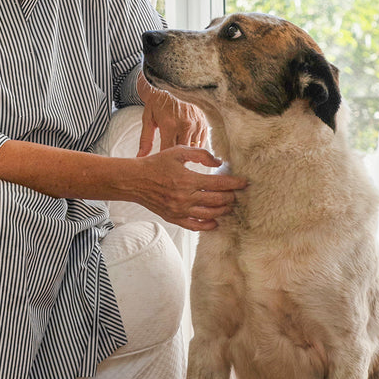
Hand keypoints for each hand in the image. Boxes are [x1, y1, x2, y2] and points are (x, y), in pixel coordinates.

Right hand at [130, 146, 246, 230]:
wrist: (135, 181)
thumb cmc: (156, 164)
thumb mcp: (178, 152)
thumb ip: (200, 154)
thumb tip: (218, 162)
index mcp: (188, 179)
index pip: (219, 184)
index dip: (234, 184)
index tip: (244, 183)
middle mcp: (185, 197)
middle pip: (217, 200)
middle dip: (231, 197)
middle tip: (237, 194)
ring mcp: (180, 210)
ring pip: (209, 214)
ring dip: (222, 211)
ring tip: (229, 206)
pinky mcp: (174, 218)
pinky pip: (195, 226)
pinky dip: (207, 225)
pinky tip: (215, 222)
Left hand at [137, 72, 207, 155]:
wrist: (173, 84)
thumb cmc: (158, 102)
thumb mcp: (148, 119)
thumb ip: (145, 140)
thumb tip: (140, 157)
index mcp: (170, 125)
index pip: (168, 152)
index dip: (164, 160)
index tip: (161, 162)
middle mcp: (186, 125)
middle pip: (183, 154)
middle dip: (176, 159)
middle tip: (170, 161)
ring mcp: (197, 125)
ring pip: (193, 150)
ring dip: (187, 154)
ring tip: (179, 154)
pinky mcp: (204, 124)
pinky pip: (201, 143)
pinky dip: (194, 147)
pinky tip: (187, 145)